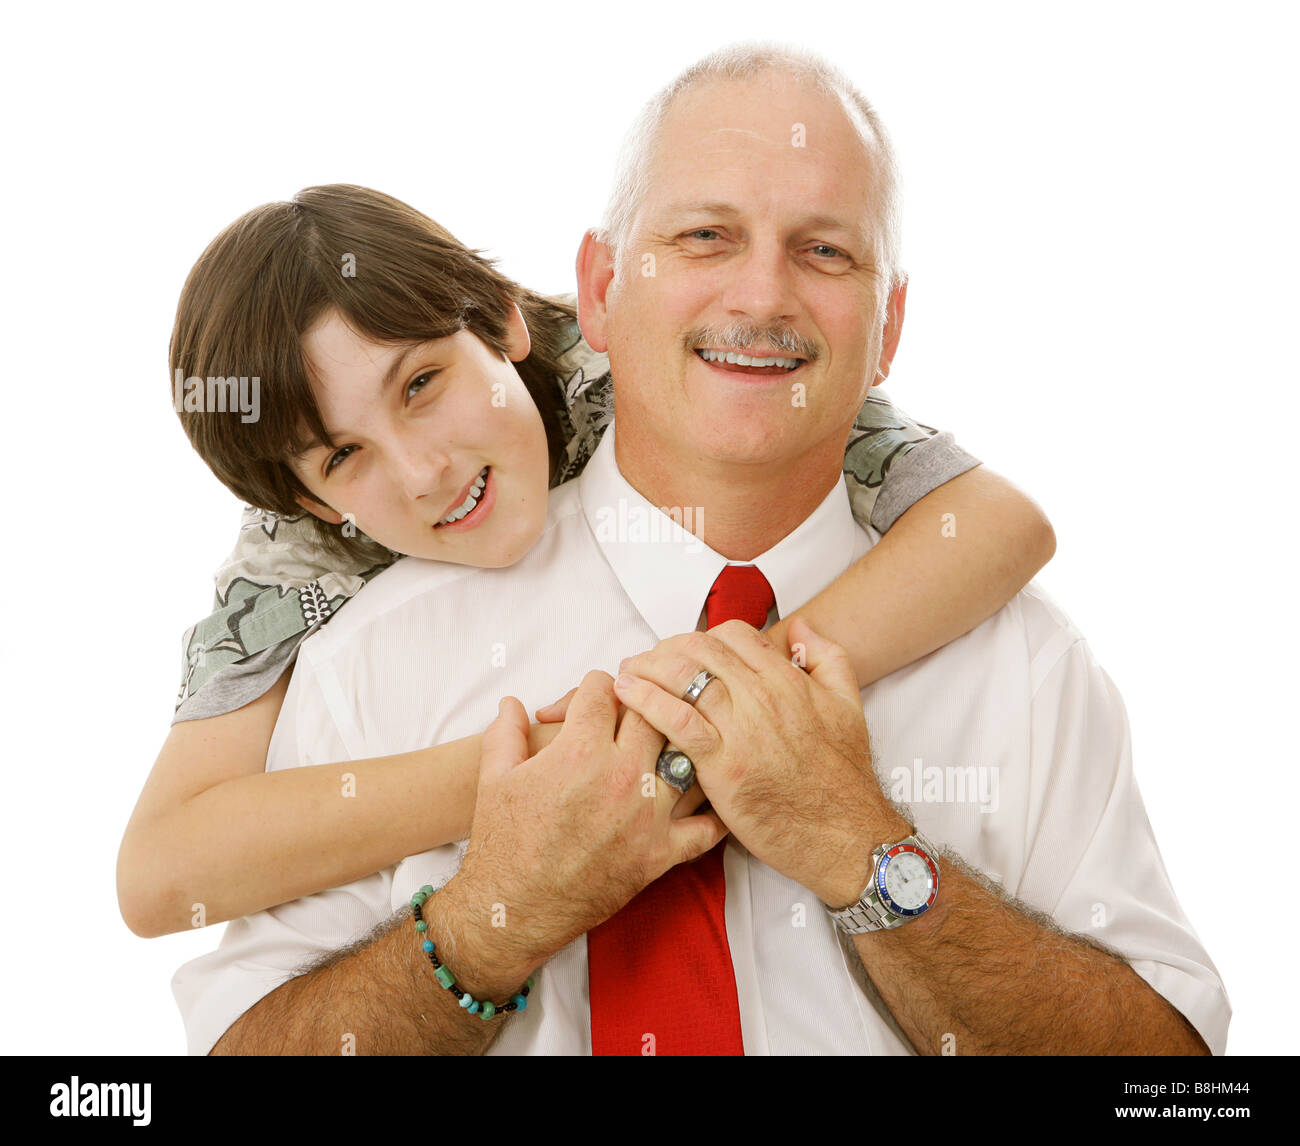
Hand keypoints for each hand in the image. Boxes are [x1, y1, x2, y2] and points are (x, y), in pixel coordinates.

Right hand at [448, 671, 728, 983]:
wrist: (514, 909)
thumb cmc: (502, 842)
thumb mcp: (494, 777)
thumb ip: (505, 731)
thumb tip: (512, 702)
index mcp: (579, 749)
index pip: (603, 688)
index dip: (596, 684)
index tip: (596, 693)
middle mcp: (621, 775)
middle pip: (653, 712)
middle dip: (643, 702)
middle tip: (636, 708)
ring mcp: (648, 815)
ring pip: (687, 756)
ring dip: (681, 744)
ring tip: (675, 740)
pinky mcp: (661, 853)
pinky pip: (706, 827)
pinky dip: (714, 812)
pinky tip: (712, 796)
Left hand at [611, 617, 909, 906]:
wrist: (844, 835)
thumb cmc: (843, 777)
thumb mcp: (849, 704)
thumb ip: (827, 657)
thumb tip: (800, 627)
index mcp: (788, 680)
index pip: (732, 634)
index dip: (701, 637)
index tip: (685, 653)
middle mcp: (763, 696)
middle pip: (699, 649)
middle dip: (666, 649)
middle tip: (646, 661)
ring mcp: (741, 729)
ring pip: (683, 677)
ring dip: (647, 668)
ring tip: (627, 673)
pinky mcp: (722, 765)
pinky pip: (677, 720)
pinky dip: (647, 701)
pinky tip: (627, 694)